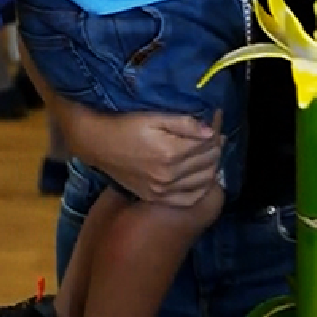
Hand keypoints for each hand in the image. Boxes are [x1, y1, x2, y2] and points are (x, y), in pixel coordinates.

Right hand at [70, 108, 223, 207]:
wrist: (99, 144)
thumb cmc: (127, 126)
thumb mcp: (155, 117)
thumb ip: (185, 124)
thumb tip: (211, 131)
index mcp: (171, 153)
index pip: (209, 143)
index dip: (217, 129)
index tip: (217, 119)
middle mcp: (169, 176)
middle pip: (208, 162)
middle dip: (216, 146)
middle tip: (215, 134)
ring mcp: (162, 190)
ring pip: (203, 180)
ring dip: (212, 165)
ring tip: (209, 152)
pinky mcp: (155, 197)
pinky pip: (188, 199)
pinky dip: (201, 188)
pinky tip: (202, 177)